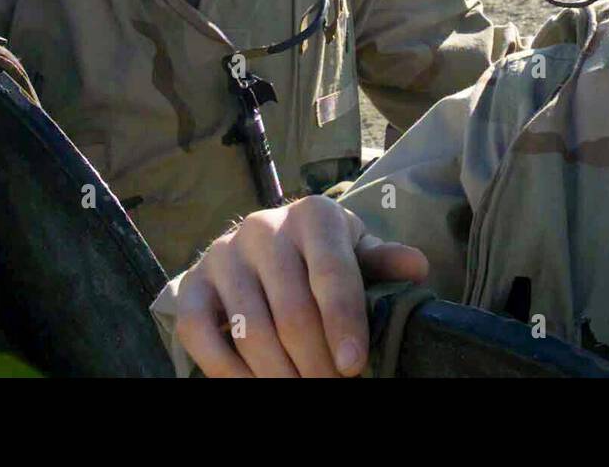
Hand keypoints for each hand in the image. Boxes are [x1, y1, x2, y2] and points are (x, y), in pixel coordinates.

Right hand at [173, 195, 428, 376]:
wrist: (262, 245)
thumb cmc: (321, 255)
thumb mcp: (356, 252)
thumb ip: (382, 262)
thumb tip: (417, 267)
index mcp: (313, 216)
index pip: (332, 274)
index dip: (345, 325)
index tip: (353, 368)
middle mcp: (263, 227)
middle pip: (292, 313)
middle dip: (316, 364)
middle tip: (331, 388)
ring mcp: (223, 254)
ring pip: (250, 330)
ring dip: (278, 375)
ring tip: (300, 391)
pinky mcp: (191, 283)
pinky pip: (201, 336)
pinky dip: (228, 373)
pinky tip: (255, 386)